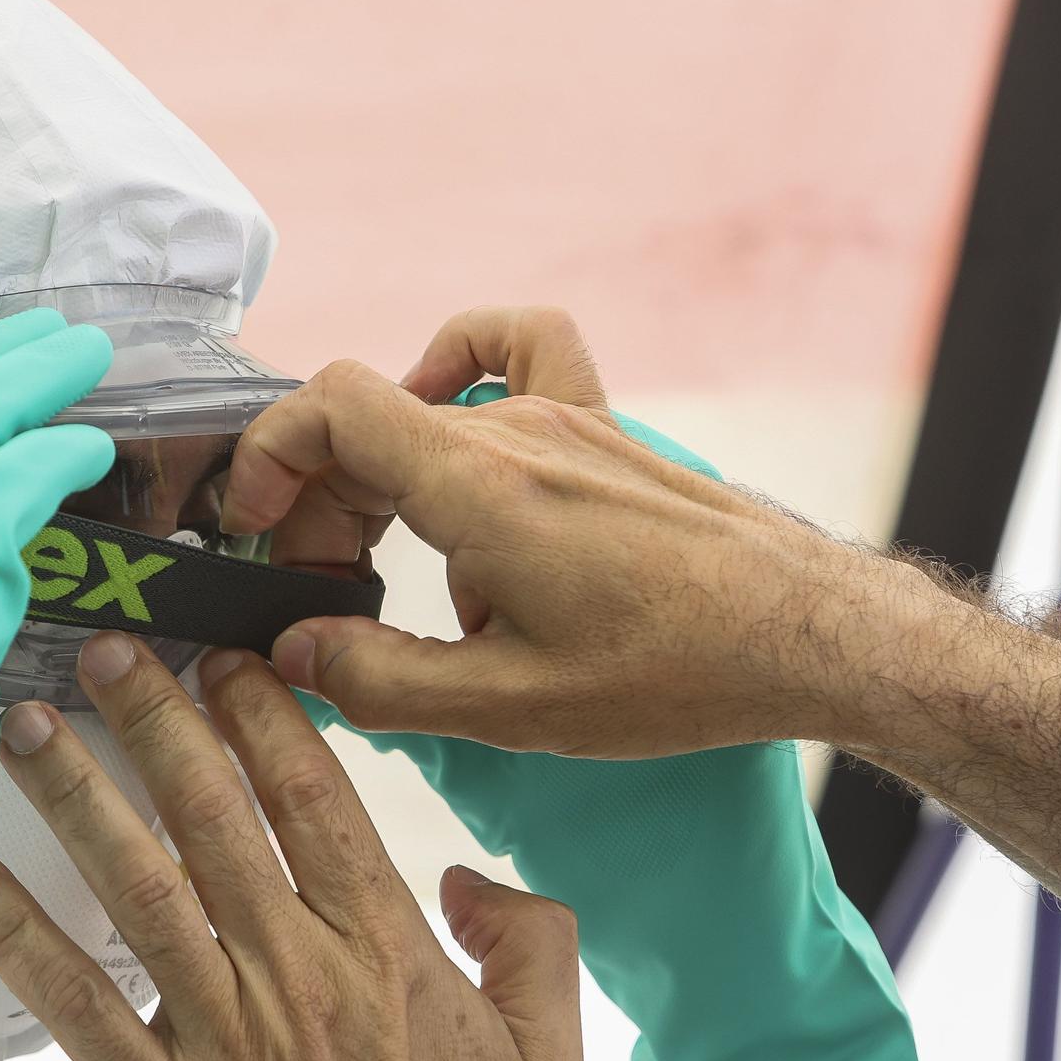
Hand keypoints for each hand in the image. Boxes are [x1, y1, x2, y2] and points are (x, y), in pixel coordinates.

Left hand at [0, 633, 581, 1060]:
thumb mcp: (546, 1060)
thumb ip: (533, 945)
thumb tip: (472, 877)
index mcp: (388, 952)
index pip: (315, 801)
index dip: (263, 717)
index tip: (222, 658)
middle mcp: (299, 977)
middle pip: (213, 821)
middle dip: (155, 724)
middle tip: (107, 654)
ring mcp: (224, 1039)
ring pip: (139, 891)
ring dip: (78, 800)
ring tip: (27, 724)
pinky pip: (79, 1007)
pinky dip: (23, 938)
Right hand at [222, 305, 937, 756]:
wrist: (806, 634)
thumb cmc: (675, 671)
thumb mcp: (509, 707)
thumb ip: (382, 681)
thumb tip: (295, 654)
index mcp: (478, 486)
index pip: (330, 405)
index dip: (267, 456)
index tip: (254, 527)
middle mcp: (515, 430)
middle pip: (363, 419)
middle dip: (315, 502)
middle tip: (329, 594)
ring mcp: (564, 418)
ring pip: (424, 408)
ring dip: (379, 478)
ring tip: (393, 563)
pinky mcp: (602, 429)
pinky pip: (518, 354)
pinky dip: (465, 374)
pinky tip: (459, 428)